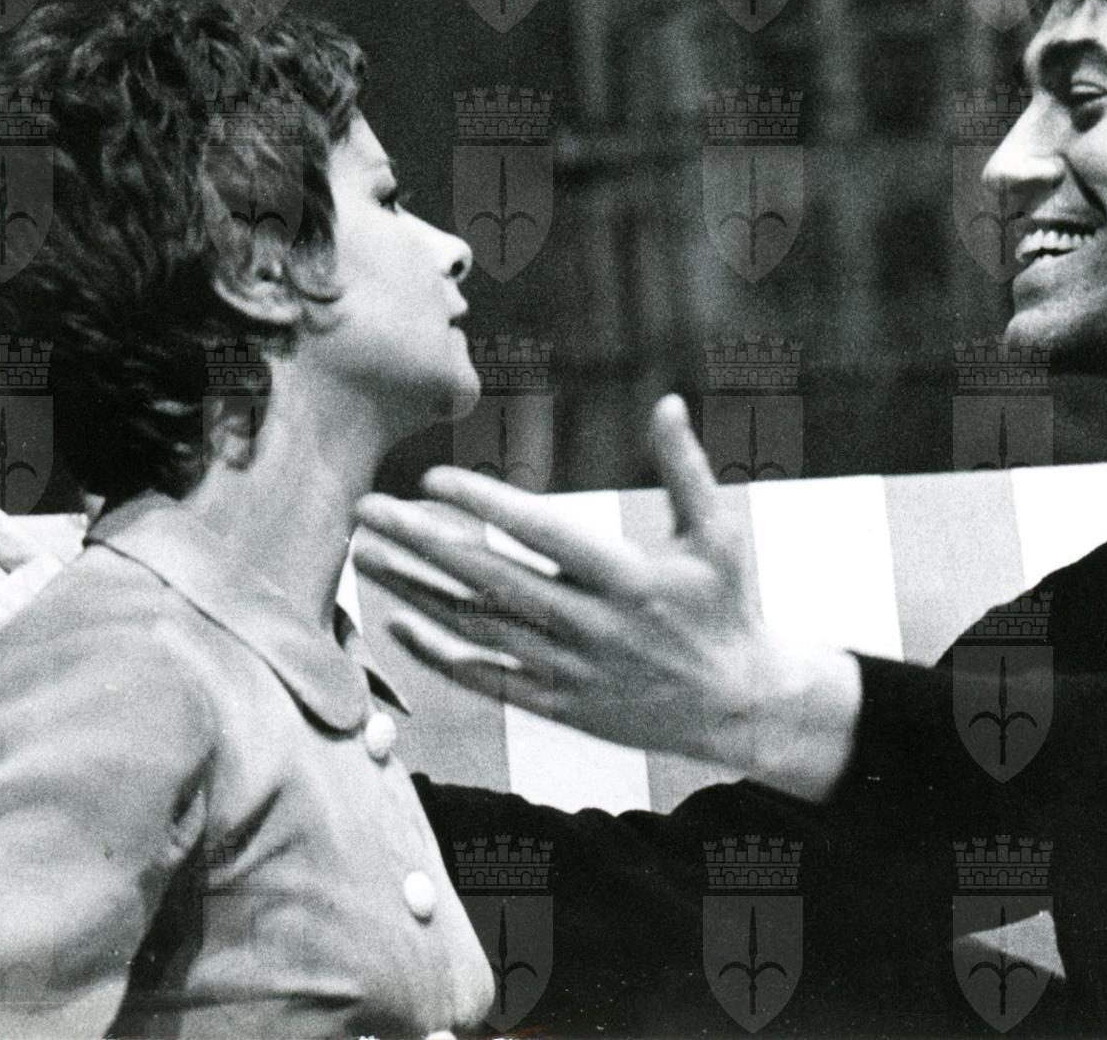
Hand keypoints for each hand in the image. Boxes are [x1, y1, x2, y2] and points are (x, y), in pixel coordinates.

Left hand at [354, 396, 861, 797]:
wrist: (738, 704)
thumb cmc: (726, 605)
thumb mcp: (717, 532)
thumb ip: (685, 467)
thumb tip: (667, 402)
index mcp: (628, 576)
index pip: (541, 533)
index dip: (485, 505)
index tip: (432, 479)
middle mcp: (593, 626)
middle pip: (490, 579)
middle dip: (423, 542)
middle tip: (368, 510)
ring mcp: (572, 671)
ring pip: (478, 628)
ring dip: (417, 591)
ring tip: (369, 557)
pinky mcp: (559, 705)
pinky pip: (488, 678)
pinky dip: (440, 654)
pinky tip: (400, 623)